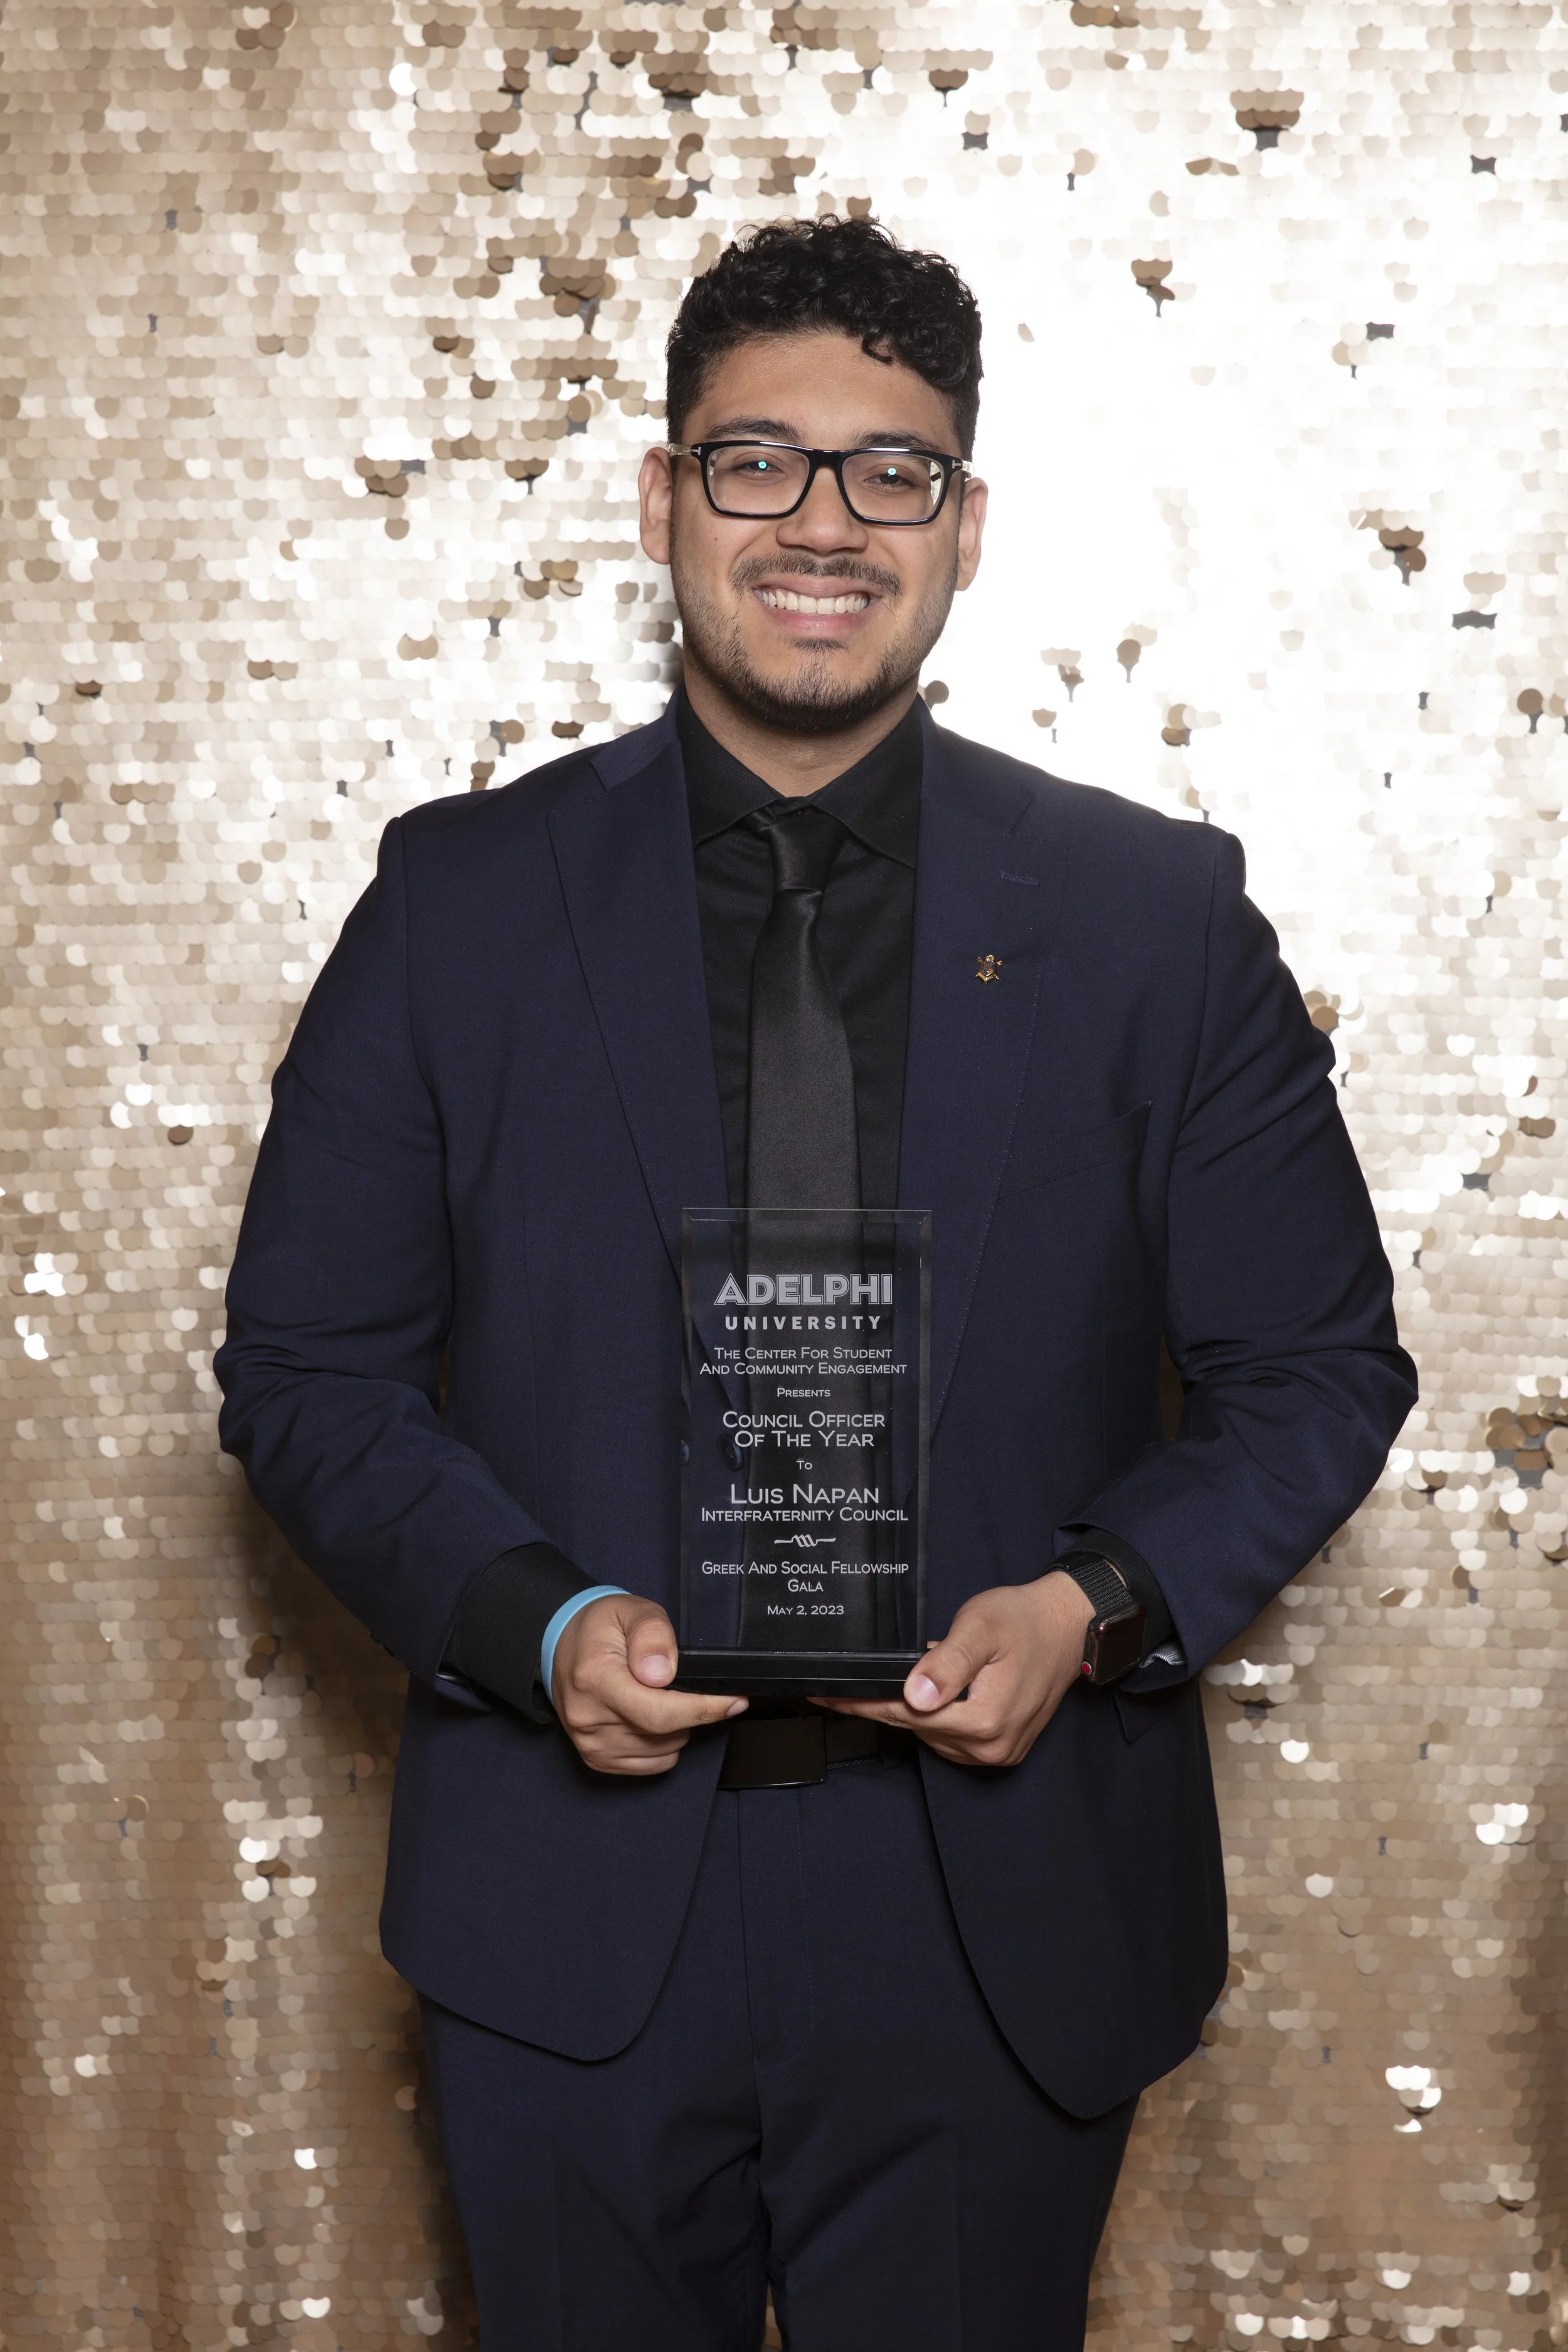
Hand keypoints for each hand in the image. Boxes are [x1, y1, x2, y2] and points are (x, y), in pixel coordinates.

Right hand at [551, 1594, 745, 1774]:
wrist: (560, 1646)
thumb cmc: (600, 1628)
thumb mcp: (631, 1611)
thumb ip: (652, 1634)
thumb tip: (663, 1673)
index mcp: (596, 1679)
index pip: (659, 1712)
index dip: (704, 1709)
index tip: (735, 1701)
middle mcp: (588, 1718)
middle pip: (666, 1733)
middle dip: (693, 1711)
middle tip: (692, 1685)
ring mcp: (591, 1744)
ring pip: (665, 1751)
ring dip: (677, 1727)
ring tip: (660, 1695)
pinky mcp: (596, 1759)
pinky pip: (653, 1764)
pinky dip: (663, 1744)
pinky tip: (650, 1716)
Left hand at [815, 1571, 1096, 1767]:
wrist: (1067, 1627)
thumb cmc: (1024, 1620)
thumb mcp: (980, 1628)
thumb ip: (947, 1663)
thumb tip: (915, 1696)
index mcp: (984, 1720)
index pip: (905, 1714)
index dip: (863, 1703)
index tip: (825, 1697)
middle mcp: (991, 1747)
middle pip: (916, 1727)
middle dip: (886, 1703)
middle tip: (853, 1682)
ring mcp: (998, 1753)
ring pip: (932, 1734)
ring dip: (915, 1709)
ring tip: (910, 1676)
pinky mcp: (1002, 1749)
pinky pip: (952, 1738)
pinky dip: (936, 1717)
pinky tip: (935, 1693)